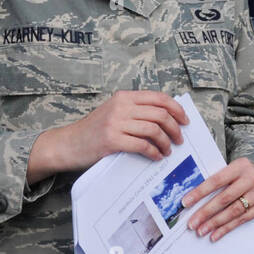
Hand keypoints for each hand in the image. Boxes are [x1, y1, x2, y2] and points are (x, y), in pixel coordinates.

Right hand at [26, 91, 187, 182]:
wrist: (68, 144)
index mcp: (124, 97)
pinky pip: (142, 145)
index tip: (185, 120)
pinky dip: (153, 152)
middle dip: (175, 128)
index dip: (176, 109)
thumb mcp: (114, 112)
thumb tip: (168, 117)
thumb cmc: (94, 131)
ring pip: (154, 130)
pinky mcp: (111, 140)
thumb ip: (136, 110)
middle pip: (160, 114)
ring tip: (167, 150)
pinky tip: (156, 157)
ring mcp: (115, 123)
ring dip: (166, 142)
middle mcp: (121, 106)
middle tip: (179, 139)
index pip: (159, 98)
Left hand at [182, 158, 253, 241]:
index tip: (186, 202)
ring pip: (234, 211)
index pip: (217, 180)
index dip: (200, 192)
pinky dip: (227, 228)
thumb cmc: (242, 173)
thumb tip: (193, 198)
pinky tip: (216, 234)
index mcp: (240, 166)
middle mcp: (251, 178)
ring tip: (202, 230)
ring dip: (215, 223)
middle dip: (206, 212)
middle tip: (192, 223)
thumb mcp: (231, 169)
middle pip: (225, 198)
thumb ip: (217, 180)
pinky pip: (243, 219)